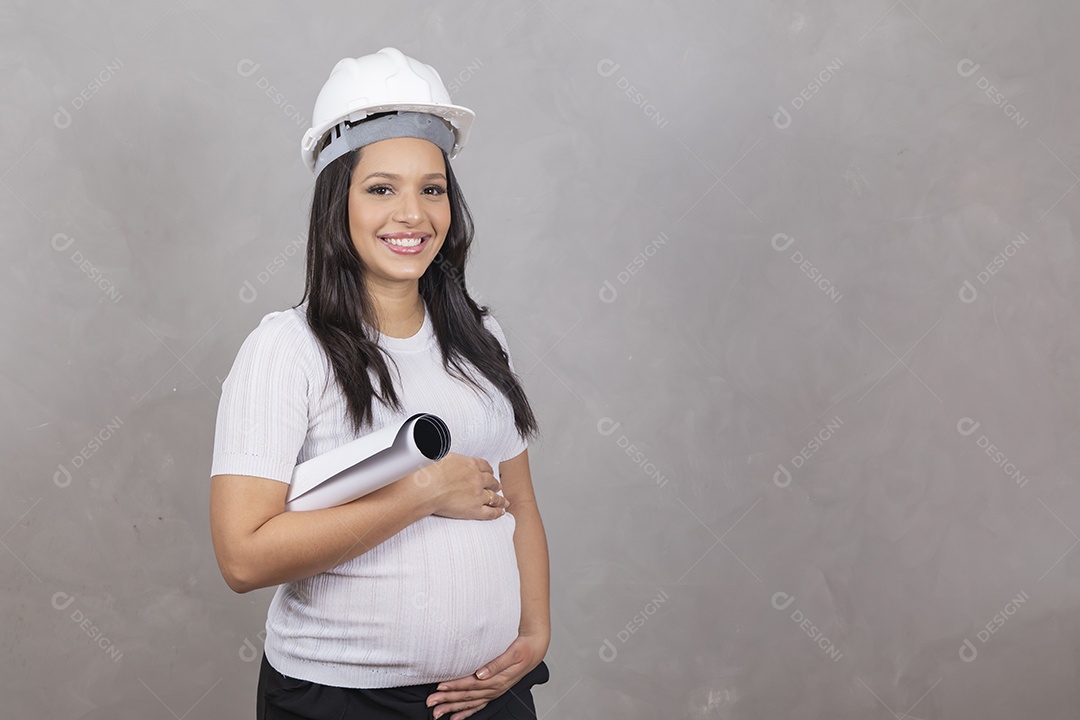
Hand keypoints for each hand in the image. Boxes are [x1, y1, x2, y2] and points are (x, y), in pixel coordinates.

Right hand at [411, 452, 508, 520]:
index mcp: (470, 464)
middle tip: (497, 486)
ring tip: (504, 501)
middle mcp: (477, 478)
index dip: (488, 471)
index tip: (490, 473)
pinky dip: (497, 512)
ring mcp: (478, 494)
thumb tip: (447, 455)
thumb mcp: (442, 457)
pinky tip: (501, 512)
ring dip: (500, 499)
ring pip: (493, 497)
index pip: (484, 466)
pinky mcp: (475, 509)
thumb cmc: (429, 473)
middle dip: (494, 484)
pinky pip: (490, 511)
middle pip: (491, 481)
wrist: (426, 489)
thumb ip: (451, 458)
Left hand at [425, 632, 548, 719]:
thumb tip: (481, 672)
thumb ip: (497, 663)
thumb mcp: (514, 652)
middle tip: (431, 701)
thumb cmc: (523, 649)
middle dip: (447, 699)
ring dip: (452, 707)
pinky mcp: (493, 692)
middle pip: (467, 695)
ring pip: (469, 703)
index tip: (440, 685)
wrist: (534, 650)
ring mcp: (493, 692)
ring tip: (436, 712)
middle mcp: (494, 688)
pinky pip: (478, 706)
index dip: (455, 685)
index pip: (472, 683)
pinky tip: (454, 718)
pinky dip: (466, 713)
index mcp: (497, 679)